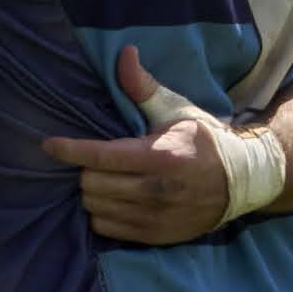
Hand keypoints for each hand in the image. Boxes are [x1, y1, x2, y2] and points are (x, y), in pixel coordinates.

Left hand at [42, 48, 239, 244]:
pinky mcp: (155, 236)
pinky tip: (112, 198)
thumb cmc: (204, 141)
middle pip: (91, 183)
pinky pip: (107, 228)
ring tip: (104, 178)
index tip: (49, 144)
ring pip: (95, 207)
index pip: (101, 156)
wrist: (243, 182)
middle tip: (95, 160)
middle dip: (85, 169)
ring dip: (91, 192)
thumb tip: (124, 54)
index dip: (70, 150)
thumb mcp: (177, 111)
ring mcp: (155, 217)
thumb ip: (144, 88)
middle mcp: (157, 190)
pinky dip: (102, 212)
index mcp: (161, 157)